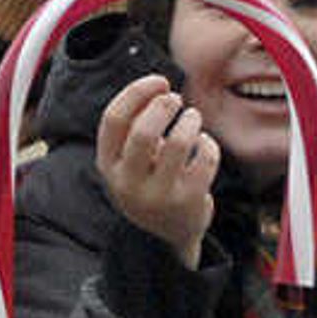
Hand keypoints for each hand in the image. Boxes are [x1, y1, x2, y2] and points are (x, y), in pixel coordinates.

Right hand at [93, 72, 215, 268]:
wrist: (166, 235)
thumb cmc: (148, 180)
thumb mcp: (128, 159)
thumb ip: (135, 126)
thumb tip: (158, 87)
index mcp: (108, 165)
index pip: (114, 119)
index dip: (137, 92)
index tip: (159, 81)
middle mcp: (128, 183)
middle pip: (143, 131)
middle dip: (164, 105)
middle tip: (175, 99)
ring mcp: (159, 195)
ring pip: (180, 142)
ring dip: (190, 120)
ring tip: (192, 118)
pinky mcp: (189, 201)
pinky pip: (205, 158)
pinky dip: (208, 142)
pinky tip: (204, 143)